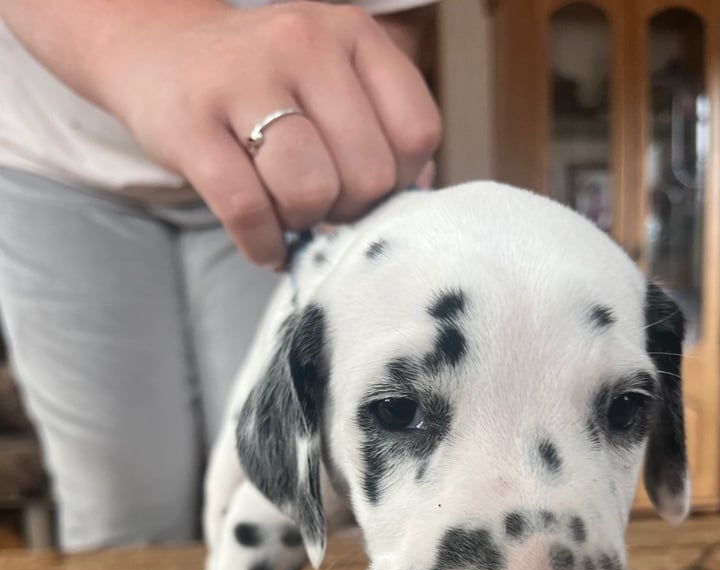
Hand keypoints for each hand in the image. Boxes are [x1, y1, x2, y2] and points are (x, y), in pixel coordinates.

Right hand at [106, 2, 440, 265]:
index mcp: (353, 34)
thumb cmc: (265, 86)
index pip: (416, 135)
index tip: (364, 185)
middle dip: (349, 209)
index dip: (399, 182)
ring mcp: (243, 78)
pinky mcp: (191, 124)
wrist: (159, 54)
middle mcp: (303, 42)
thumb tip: (420, 201)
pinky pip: (248, 210)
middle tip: (321, 204)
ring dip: (304, 223)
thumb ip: (382, 131)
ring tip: (289, 213)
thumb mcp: (333, 82)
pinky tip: (265, 244)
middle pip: (368, 174)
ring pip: (311, 191)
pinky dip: (263, 245)